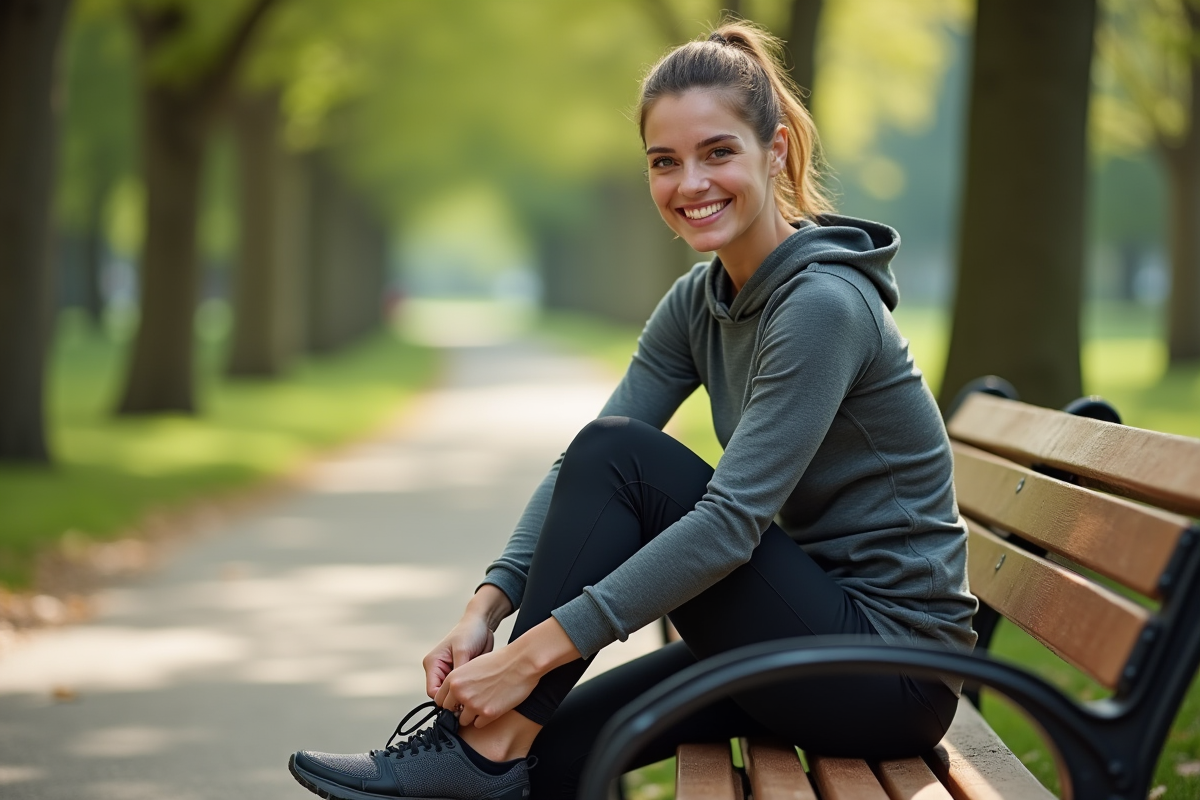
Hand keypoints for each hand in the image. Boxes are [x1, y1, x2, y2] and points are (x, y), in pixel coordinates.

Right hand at [423, 585, 512, 698]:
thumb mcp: (463, 651)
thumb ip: (458, 672)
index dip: (446, 699)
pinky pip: (462, 689)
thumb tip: (457, 693)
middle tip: (471, 699)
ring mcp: (449, 672)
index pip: (433, 691)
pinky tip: (480, 688)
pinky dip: (470, 690)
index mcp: (433, 663)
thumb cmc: (470, 632)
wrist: (483, 624)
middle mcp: (438, 669)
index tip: (461, 702)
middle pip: (442, 695)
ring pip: (453, 693)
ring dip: (463, 694)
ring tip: (476, 691)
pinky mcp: (460, 674)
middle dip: (455, 698)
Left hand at [434, 616, 581, 728]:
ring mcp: (473, 704)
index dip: (449, 701)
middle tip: (471, 704)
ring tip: (485, 704)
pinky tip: (493, 707)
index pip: (440, 699)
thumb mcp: (473, 666)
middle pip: (449, 712)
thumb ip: (461, 681)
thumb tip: (456, 696)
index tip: (456, 702)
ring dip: (472, 715)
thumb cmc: (501, 661)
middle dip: (458, 709)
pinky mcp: (487, 714)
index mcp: (454, 678)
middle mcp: (460, 692)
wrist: (522, 662)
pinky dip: (484, 719)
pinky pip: (478, 725)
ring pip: (463, 720)